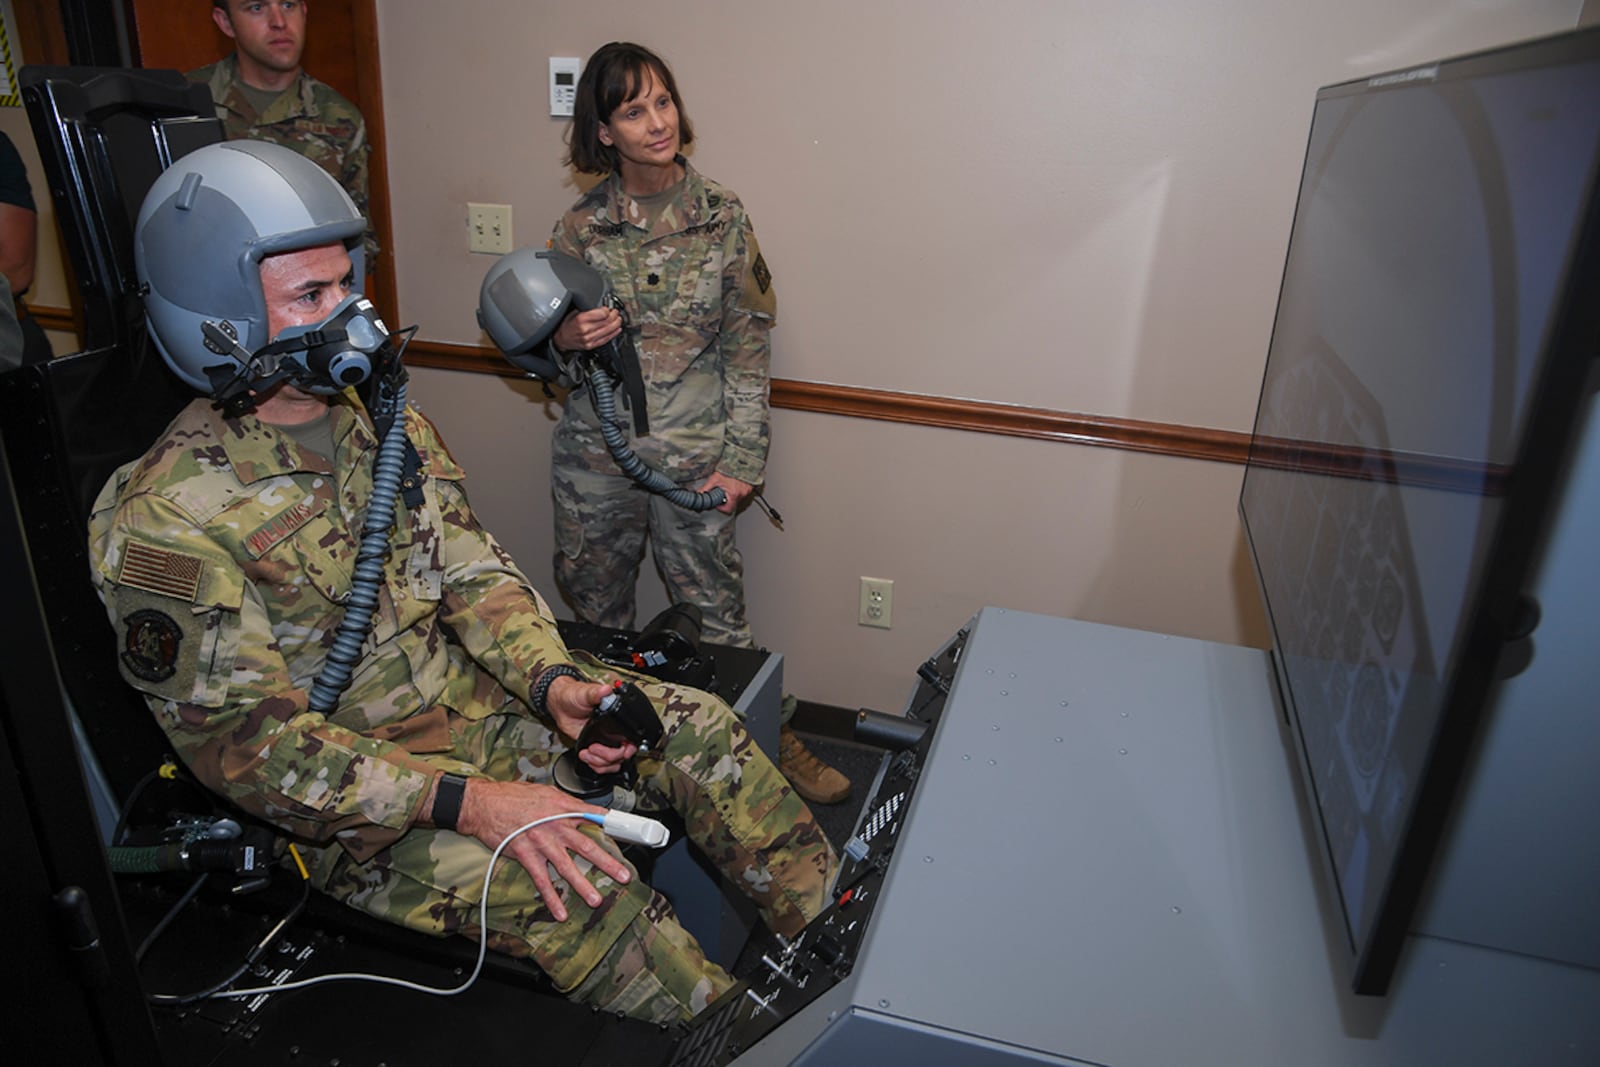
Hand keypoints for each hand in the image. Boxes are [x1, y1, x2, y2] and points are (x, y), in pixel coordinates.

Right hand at [453, 777, 631, 921]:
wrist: (485, 804)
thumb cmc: (513, 796)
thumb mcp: (546, 792)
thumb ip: (566, 804)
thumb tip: (585, 810)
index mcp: (563, 808)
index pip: (594, 816)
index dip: (612, 825)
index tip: (629, 834)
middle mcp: (555, 826)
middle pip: (587, 846)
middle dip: (607, 863)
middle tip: (623, 876)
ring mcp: (541, 842)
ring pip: (566, 867)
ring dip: (582, 885)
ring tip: (596, 900)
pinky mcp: (526, 855)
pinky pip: (541, 880)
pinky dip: (551, 898)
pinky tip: (561, 912)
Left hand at [545, 675, 638, 774]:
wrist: (561, 705)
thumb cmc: (575, 695)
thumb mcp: (586, 693)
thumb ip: (596, 693)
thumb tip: (606, 690)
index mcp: (617, 717)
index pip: (633, 738)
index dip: (629, 747)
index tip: (620, 749)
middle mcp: (615, 731)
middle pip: (623, 754)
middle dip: (609, 756)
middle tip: (594, 748)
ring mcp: (606, 741)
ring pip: (614, 763)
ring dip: (601, 763)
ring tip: (588, 753)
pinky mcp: (595, 748)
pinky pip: (602, 764)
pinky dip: (596, 765)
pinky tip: (587, 757)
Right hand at [551, 307, 622, 352]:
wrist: (561, 339)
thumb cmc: (567, 325)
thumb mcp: (574, 312)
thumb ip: (587, 309)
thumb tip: (600, 306)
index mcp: (581, 319)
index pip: (601, 313)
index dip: (607, 310)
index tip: (608, 308)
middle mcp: (586, 329)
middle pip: (607, 321)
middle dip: (614, 315)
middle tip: (616, 312)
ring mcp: (589, 339)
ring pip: (608, 330)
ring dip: (616, 324)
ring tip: (618, 319)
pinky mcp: (591, 345)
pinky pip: (606, 339)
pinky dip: (614, 333)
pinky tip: (617, 329)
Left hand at [697, 471, 752, 514]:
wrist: (741, 459)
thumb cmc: (730, 468)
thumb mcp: (715, 478)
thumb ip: (706, 488)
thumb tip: (699, 494)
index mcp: (734, 494)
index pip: (728, 510)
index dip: (721, 508)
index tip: (717, 503)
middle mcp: (742, 494)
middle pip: (732, 504)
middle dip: (725, 500)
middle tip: (721, 492)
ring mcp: (747, 490)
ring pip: (737, 497)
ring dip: (731, 494)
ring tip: (727, 485)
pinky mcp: (750, 486)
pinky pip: (743, 491)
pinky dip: (737, 489)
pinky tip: (733, 482)